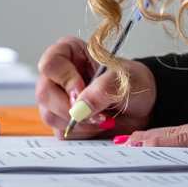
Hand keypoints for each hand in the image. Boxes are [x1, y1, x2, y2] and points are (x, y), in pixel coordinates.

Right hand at [35, 36, 155, 136]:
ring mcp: (59, 98)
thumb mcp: (123, 80)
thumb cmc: (133, 83)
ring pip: (48, 115)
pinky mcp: (64, 119)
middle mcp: (60, 75)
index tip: (83, 89)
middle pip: (44, 93)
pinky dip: (81, 133)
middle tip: (94, 112)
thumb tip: (80, 106)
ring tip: (101, 118)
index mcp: (70, 53)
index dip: (65, 80)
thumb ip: (103, 89)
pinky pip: (60, 131)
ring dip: (77, 122)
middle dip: (69, 108)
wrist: (144, 106)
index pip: (49, 63)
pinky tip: (98, 125)